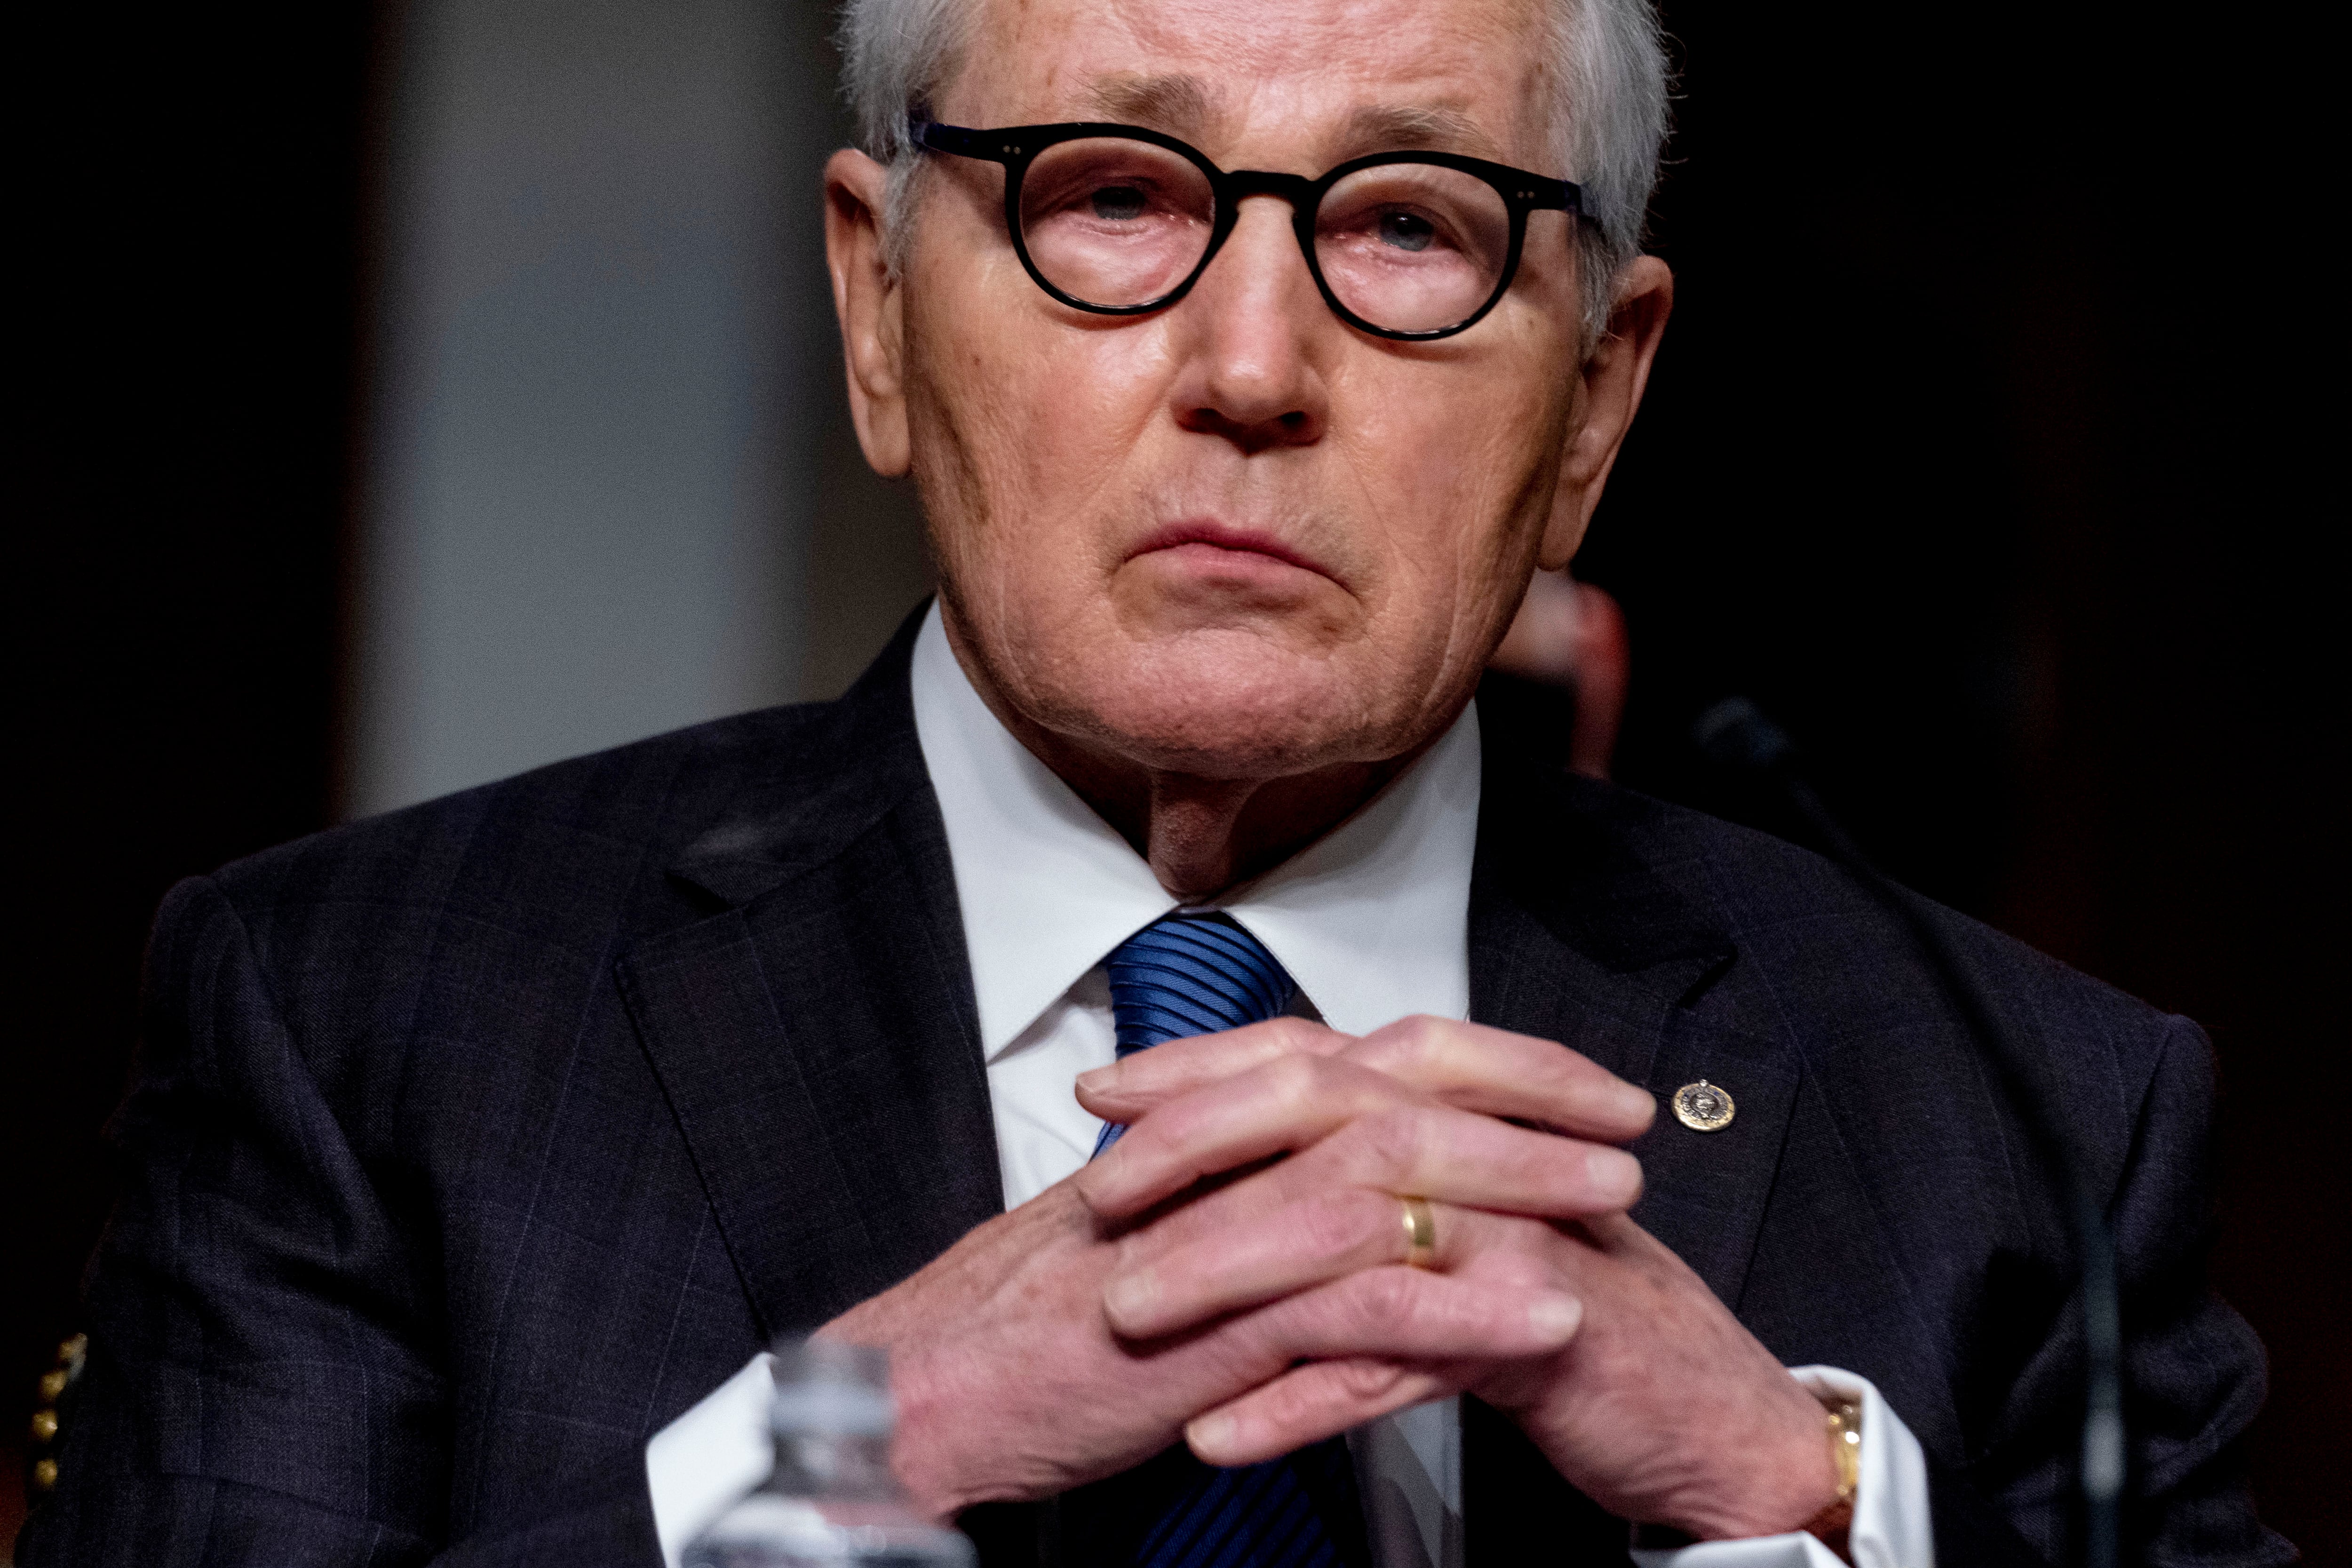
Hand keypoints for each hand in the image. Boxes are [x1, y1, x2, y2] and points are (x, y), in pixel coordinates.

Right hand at [817, 1018, 1596, 1520]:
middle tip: (1622, 1120)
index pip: (1364, 1056)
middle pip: (1394, 1092)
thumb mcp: (1152, 1235)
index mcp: (1210, 1132)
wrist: (929, 1392)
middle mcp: (1218, 1161)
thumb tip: (1327, 1179)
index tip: (1568, 1079)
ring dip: (1517, 1189)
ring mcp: (1216, 1238)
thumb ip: (1236, 1195)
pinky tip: (1542, 1314)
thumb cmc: (1033, 1325)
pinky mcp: (1212, 1331)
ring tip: (1613, 1203)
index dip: (1478, 1057)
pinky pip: (1356, 1308)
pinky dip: (1458, 1308)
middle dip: (1524, 1100)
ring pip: (1390, 1183)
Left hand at [1078, 1016, 1841, 1541]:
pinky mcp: (1536, 1323)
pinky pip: (1400, 1356)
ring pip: (1350, 1227)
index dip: (1200, 1069)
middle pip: (1322, 1113)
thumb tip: (1232, 1160)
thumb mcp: (1449, 1229)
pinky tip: (1221, 1432)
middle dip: (1198, 1147)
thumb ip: (1358, 1180)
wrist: (1699, 1408)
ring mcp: (1511, 1228)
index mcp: (1450, 1117)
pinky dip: (1303, 1401)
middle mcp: (1479, 1150)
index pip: (1308, 1057)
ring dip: (1225, 1273)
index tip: (1102, 1096)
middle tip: (1097, 1194)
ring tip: (1125, 1316)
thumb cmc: (1556, 1314)